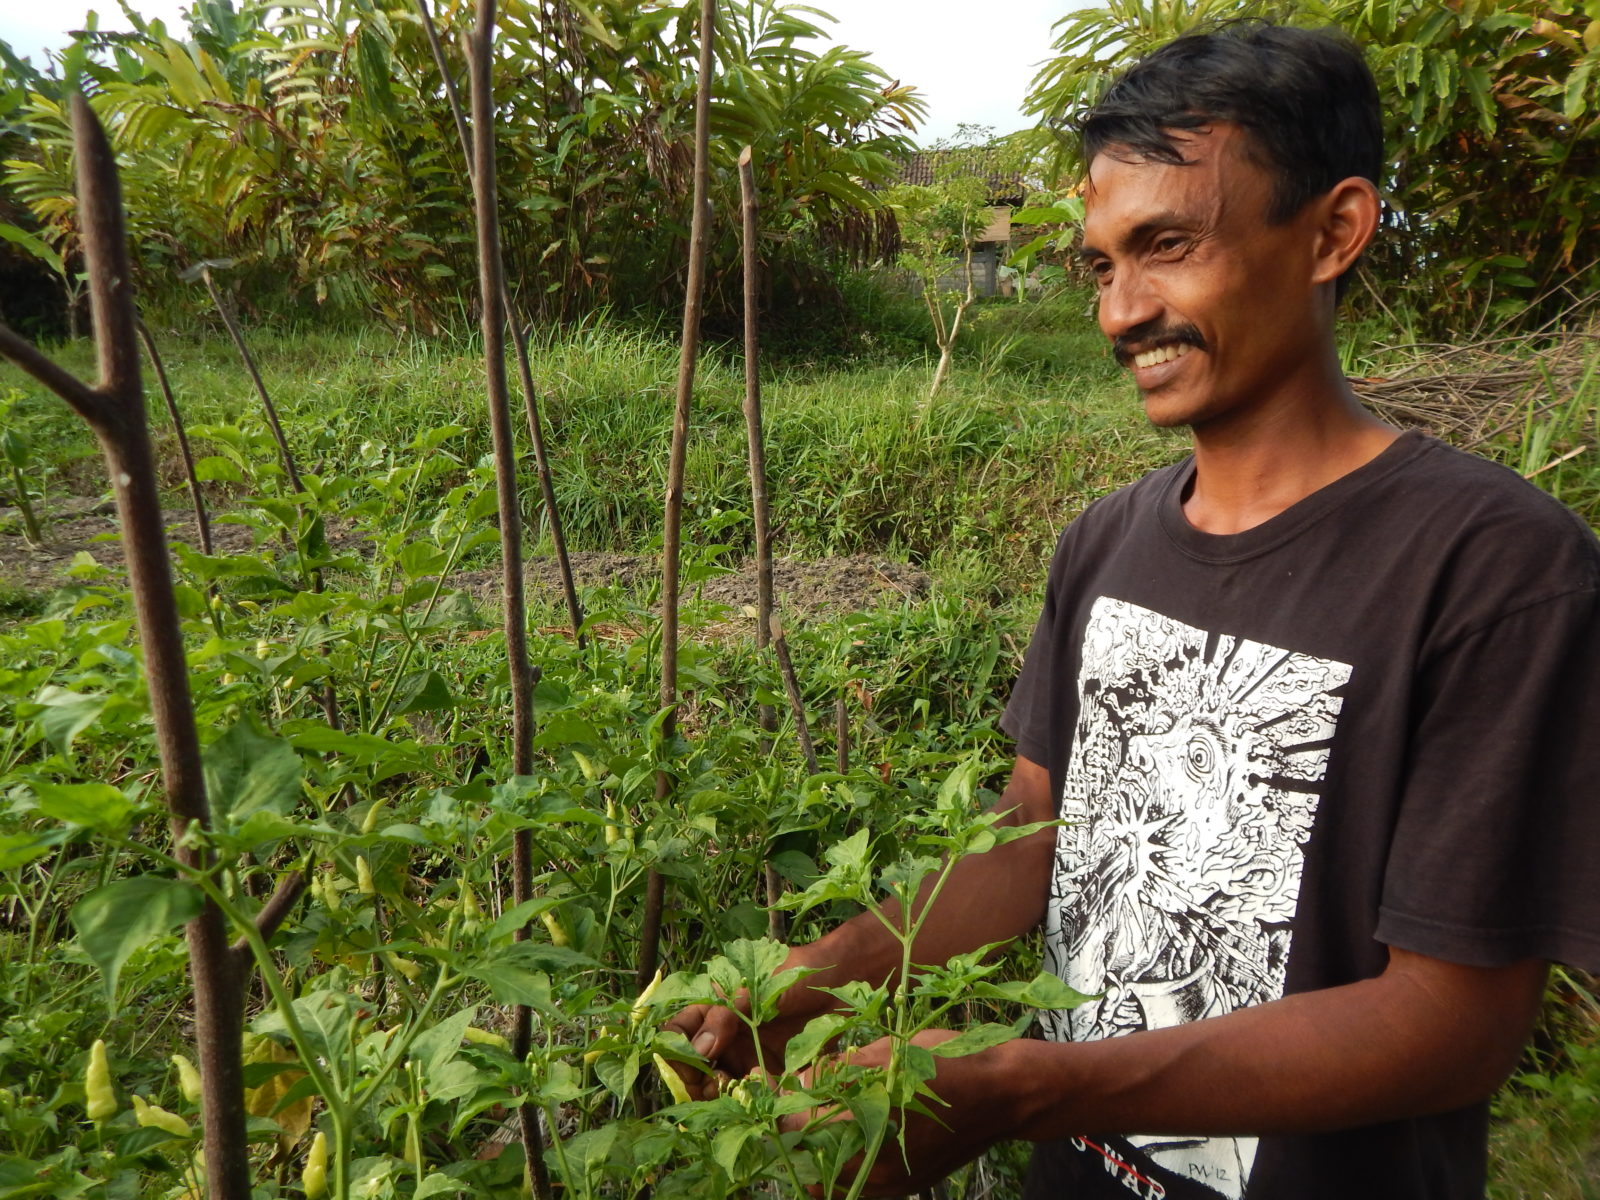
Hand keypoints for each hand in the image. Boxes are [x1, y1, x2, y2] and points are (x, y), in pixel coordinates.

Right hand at [662, 971, 836, 1100]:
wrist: (838, 982)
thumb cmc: (793, 973)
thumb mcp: (756, 987)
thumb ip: (725, 1015)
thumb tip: (700, 1051)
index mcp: (711, 1007)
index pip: (677, 1033)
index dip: (674, 1052)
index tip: (686, 1069)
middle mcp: (722, 1034)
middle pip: (693, 1067)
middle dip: (695, 1083)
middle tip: (713, 1088)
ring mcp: (744, 1054)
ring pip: (717, 1084)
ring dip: (720, 1094)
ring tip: (736, 1092)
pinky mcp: (768, 1071)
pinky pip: (748, 1092)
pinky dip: (747, 1098)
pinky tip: (759, 1092)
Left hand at [782, 1030, 1023, 1198]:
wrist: (1004, 1095)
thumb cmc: (949, 1062)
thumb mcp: (890, 1052)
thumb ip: (842, 1070)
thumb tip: (804, 1079)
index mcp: (870, 1126)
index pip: (799, 1130)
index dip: (777, 1109)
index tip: (765, 1088)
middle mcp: (877, 1168)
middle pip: (808, 1164)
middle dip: (790, 1136)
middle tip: (782, 1106)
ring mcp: (890, 1185)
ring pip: (830, 1181)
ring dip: (813, 1154)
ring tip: (809, 1119)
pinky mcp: (902, 1188)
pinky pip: (855, 1185)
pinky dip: (840, 1164)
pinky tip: (842, 1132)